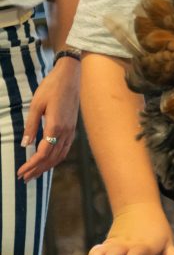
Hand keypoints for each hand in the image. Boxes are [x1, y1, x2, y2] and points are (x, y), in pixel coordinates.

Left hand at [16, 58, 80, 181]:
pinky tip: (48, 160)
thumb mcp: (36, 105)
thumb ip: (30, 126)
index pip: (42, 154)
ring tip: (34, 173)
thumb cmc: (51, 87)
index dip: (31, 165)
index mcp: (55, 126)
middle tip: (24, 178)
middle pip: (51, 159)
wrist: (70, 76)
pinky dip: (56, 159)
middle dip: (37, 170)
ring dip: (46, 167)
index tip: (20, 172)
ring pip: (60, 156)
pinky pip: (65, 149)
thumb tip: (25, 145)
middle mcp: (65, 132)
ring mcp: (71, 130)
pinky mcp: (72, 128)